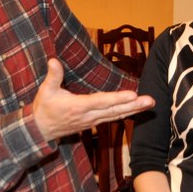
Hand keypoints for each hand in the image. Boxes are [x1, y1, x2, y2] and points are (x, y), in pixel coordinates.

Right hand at [32, 58, 154, 140]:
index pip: (102, 101)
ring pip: (117, 115)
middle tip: (150, 100)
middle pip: (115, 110)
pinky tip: (138, 109)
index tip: (133, 95)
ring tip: (150, 103)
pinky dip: (127, 113)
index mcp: (78, 106)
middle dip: (134, 105)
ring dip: (135, 110)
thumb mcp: (46, 91)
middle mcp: (89, 115)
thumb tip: (54, 60)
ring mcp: (93, 121)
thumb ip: (53, 76)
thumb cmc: (44, 109)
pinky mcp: (95, 122)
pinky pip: (114, 117)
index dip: (118, 99)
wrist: (41, 131)